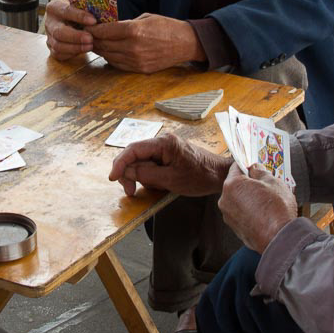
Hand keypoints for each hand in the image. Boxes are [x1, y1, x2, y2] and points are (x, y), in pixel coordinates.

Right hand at [44, 0, 96, 61]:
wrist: (70, 19)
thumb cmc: (78, 10)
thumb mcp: (81, 4)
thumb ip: (87, 8)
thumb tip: (101, 14)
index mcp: (55, 8)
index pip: (66, 11)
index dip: (80, 16)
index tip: (93, 21)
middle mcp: (49, 22)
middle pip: (59, 32)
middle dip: (75, 37)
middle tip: (90, 38)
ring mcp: (49, 37)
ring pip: (58, 45)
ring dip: (75, 47)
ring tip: (90, 46)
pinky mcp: (52, 48)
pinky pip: (59, 54)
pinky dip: (72, 54)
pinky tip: (83, 50)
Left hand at [91, 13, 202, 73]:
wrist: (185, 43)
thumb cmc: (166, 26)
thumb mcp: (145, 18)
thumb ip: (125, 23)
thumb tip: (108, 26)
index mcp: (134, 31)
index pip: (104, 31)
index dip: (93, 30)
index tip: (87, 27)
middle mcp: (133, 47)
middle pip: (104, 45)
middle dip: (93, 40)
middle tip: (87, 36)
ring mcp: (136, 60)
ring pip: (109, 56)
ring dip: (101, 50)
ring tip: (96, 44)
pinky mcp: (140, 69)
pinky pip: (118, 65)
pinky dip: (111, 58)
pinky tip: (109, 52)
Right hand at [110, 131, 231, 197]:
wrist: (220, 175)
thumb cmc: (200, 177)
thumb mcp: (170, 180)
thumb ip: (146, 174)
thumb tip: (126, 171)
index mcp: (164, 143)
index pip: (133, 149)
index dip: (119, 163)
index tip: (112, 177)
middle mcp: (162, 141)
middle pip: (134, 155)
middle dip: (129, 173)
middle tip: (130, 191)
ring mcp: (165, 148)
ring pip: (141, 161)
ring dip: (141, 176)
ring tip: (155, 188)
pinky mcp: (168, 155)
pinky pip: (151, 164)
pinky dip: (150, 176)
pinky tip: (159, 184)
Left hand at [218, 163, 297, 252]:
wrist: (280, 237)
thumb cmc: (277, 208)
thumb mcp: (273, 181)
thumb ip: (260, 171)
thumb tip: (254, 168)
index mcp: (232, 185)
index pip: (236, 167)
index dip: (248, 166)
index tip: (256, 168)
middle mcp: (225, 200)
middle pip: (236, 185)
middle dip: (249, 184)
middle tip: (266, 187)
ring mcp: (228, 216)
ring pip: (238, 200)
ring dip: (249, 199)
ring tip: (267, 203)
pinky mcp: (235, 229)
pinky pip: (241, 214)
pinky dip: (249, 212)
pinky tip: (264, 214)